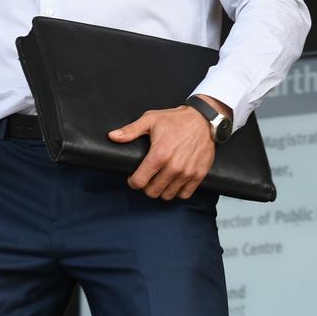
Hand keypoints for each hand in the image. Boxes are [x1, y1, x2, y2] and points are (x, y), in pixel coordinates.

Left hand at [108, 96, 228, 199]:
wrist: (203, 120)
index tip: (134, 177)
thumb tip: (112, 136)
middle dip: (146, 187)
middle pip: (152, 192)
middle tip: (147, 178)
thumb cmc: (176, 119)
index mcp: (159, 154)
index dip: (133, 181)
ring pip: (167, 195)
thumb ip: (130, 130)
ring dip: (161, 190)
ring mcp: (187, 172)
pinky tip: (173, 182)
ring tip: (160, 180)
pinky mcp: (198, 175)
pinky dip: (177, 191)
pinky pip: (184, 194)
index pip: (139, 181)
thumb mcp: (150, 120)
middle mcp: (173, 167)